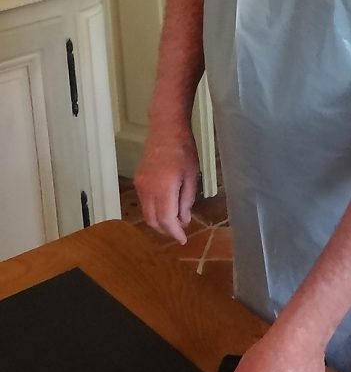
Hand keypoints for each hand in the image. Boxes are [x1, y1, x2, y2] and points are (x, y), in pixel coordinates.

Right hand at [135, 126, 199, 243]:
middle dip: (166, 230)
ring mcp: (140, 185)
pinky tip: (166, 208)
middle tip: (180, 232)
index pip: (166, 219)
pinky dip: (154, 210)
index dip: (175, 232)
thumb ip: (186, 200)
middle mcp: (148, 189)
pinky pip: (144, 203)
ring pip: (146, 213)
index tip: (183, 240)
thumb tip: (183, 220)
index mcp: (164, 188)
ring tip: (175, 221)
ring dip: (159, 221)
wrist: (166, 131)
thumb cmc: (184, 151)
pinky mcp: (138, 181)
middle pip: (153, 220)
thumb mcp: (192, 177)